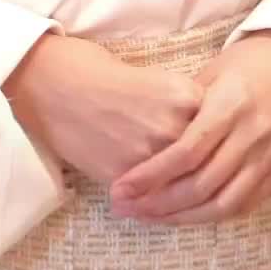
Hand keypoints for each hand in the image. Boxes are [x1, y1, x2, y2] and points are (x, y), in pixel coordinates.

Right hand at [2, 31, 205, 186]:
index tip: (212, 140)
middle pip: (205, 158)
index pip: (217, 126)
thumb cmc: (98, 71)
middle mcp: (172, 126)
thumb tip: (199, 129)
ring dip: (182, 189)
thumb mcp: (153, 76)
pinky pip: (152, 197)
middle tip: (203, 172)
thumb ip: (179, 104)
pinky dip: (155, 199)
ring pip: (181, 182)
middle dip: (204, 166)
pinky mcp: (126, 176)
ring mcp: (150, 155)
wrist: (53, 85)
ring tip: (182, 192)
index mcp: (182, 94)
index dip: (213, 135)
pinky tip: (154, 197)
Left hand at [108, 31, 270, 225]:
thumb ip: (187, 108)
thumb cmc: (250, 60)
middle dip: (160, 203)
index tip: (122, 189)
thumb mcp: (213, 72)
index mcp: (230, 105)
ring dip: (184, 217)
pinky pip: (247, 204)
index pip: (186, 153)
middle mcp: (253, 135)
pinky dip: (215, 214)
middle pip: (201, 185)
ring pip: (224, 203)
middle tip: (128, 209)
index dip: (151, 176)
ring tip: (152, 218)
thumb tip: (150, 140)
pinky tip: (190, 215)